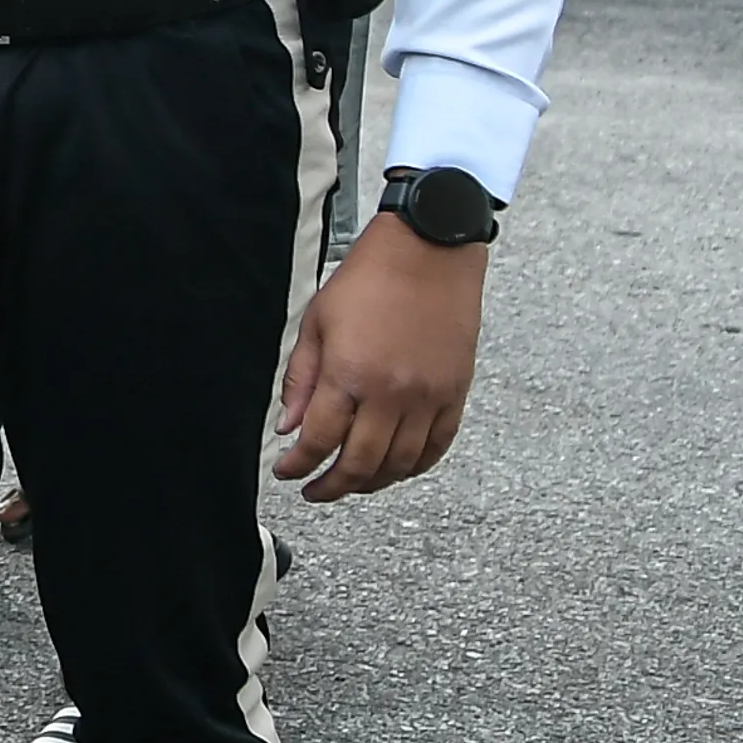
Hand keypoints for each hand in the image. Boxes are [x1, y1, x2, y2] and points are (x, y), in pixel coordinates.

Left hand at [273, 218, 486, 500]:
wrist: (429, 251)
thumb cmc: (368, 279)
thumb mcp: (316, 324)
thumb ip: (301, 381)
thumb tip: (288, 427)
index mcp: (349, 374)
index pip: (319, 440)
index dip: (298, 465)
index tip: (286, 472)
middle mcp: (392, 393)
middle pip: (360, 463)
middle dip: (332, 486)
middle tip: (315, 491)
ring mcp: (429, 396)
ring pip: (401, 464)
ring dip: (372, 483)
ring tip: (350, 483)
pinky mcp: (456, 393)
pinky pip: (437, 447)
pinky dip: (414, 467)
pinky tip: (394, 469)